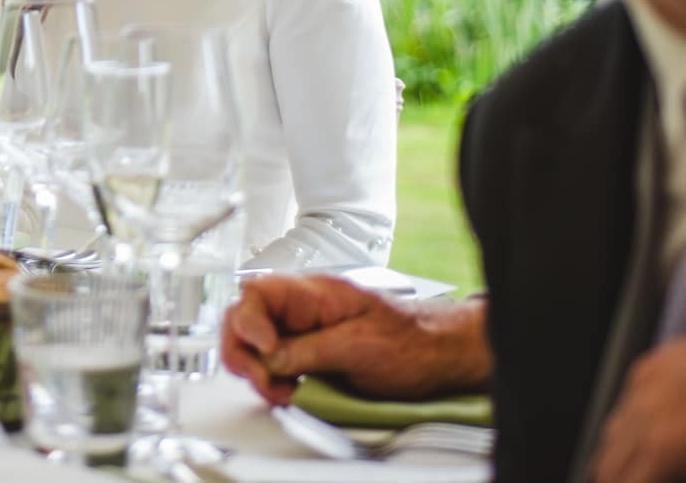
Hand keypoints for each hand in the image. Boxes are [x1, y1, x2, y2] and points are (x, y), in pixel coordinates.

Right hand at [220, 274, 490, 405]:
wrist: (440, 354)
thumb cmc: (412, 341)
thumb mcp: (358, 346)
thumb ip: (308, 350)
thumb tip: (269, 357)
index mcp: (314, 293)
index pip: (258, 294)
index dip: (249, 322)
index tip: (264, 352)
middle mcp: (302, 308)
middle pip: (245, 319)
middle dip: (245, 353)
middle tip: (266, 380)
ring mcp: (302, 331)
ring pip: (254, 344)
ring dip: (259, 372)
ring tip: (284, 391)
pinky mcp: (306, 354)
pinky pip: (273, 363)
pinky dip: (272, 381)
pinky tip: (291, 391)